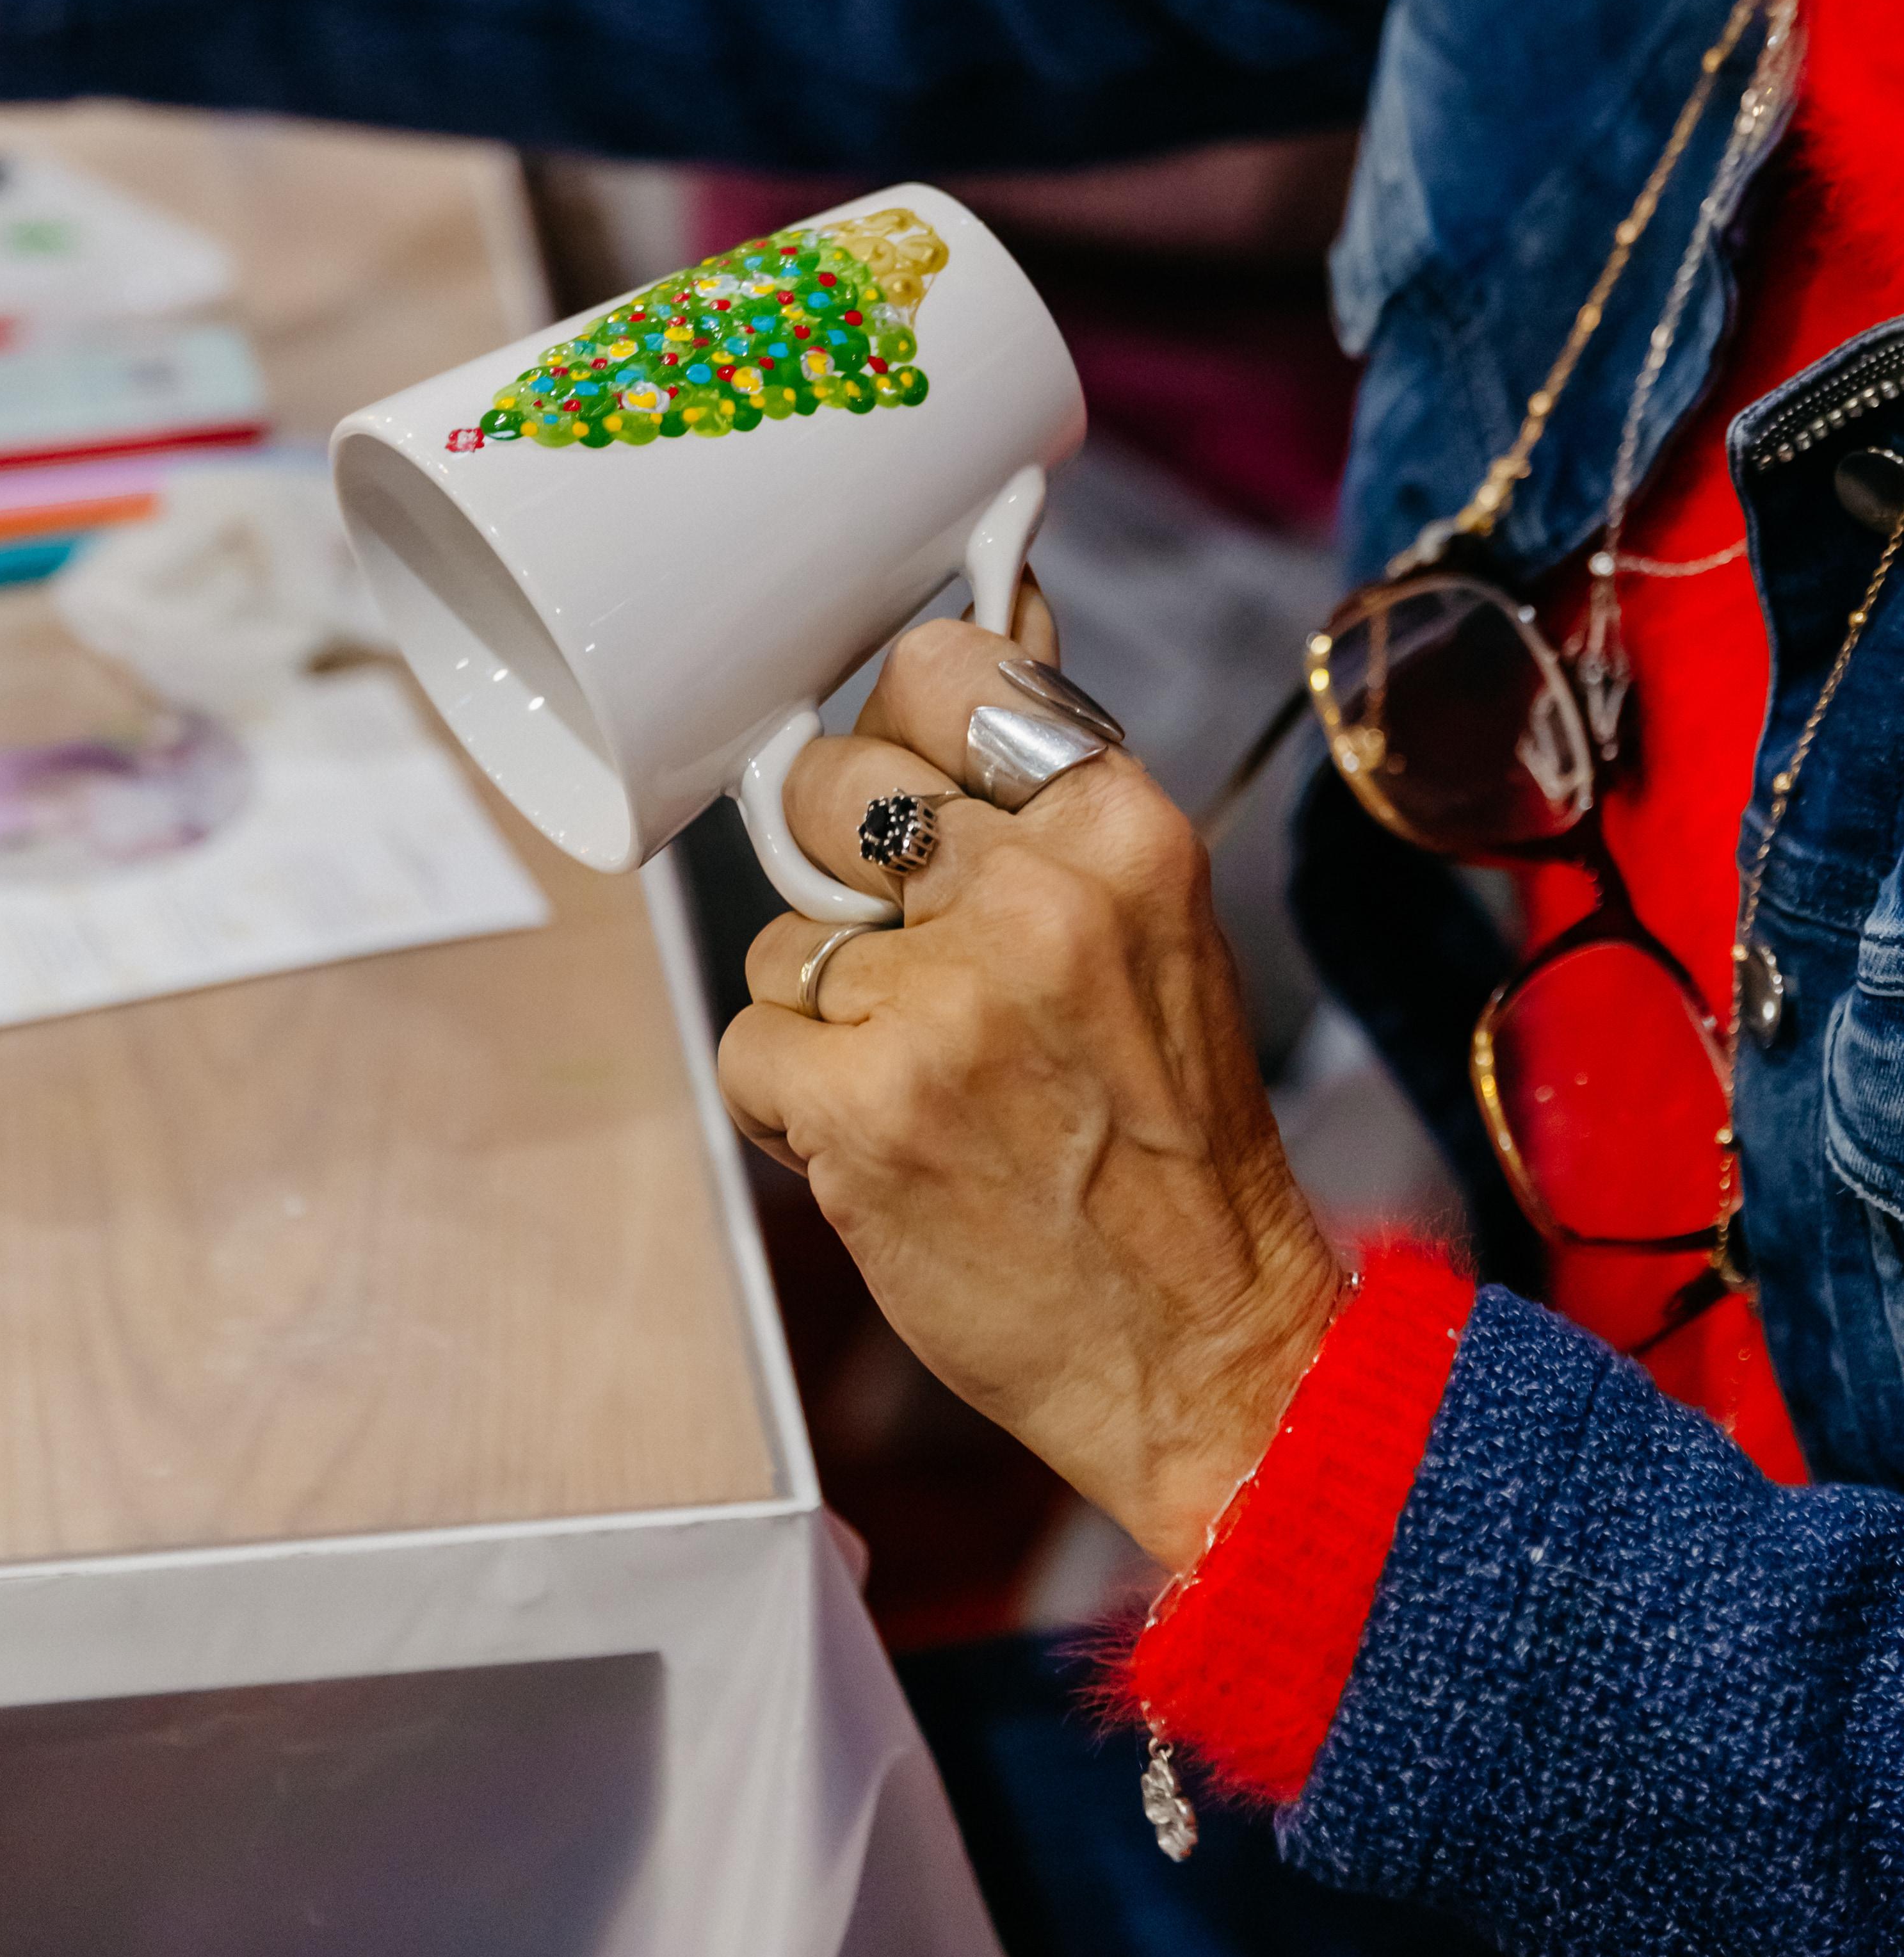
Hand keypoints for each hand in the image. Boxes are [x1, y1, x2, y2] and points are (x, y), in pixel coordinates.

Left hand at [717, 615, 1342, 1571]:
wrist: (1206, 1350)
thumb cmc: (1170, 1141)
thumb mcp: (1151, 919)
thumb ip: (1052, 785)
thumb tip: (994, 606)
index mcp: (1121, 829)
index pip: (940, 668)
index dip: (900, 726)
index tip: (915, 780)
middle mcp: (1035, 896)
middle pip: (831, 781)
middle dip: (843, 865)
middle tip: (923, 963)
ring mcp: (943, 1003)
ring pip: (781, 929)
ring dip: (824, 1007)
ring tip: (933, 1081)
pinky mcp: (864, 1107)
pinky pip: (750, 1043)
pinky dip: (792, 1105)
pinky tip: (888, 1145)